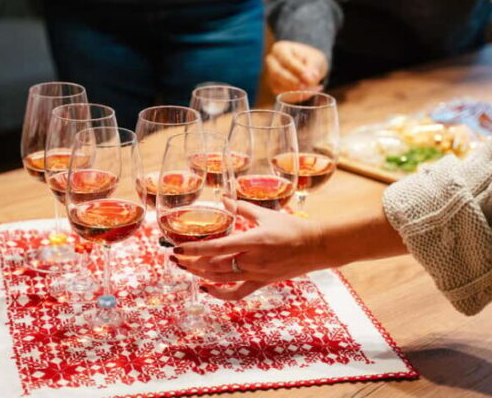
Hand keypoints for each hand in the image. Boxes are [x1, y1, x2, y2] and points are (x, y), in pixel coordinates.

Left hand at [173, 201, 327, 299]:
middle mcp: (252, 260)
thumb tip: (223, 198)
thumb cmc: (292, 228)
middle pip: (214, 266)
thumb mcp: (265, 215)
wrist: (316, 247)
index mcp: (252, 240)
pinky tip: (207, 289)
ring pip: (222, 279)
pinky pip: (238, 292)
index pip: (217, 247)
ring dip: (201, 275)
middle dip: (192, 263)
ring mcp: (257, 273)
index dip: (195, 250)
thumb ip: (241, 208)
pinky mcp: (262, 282)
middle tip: (175, 258)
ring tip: (185, 268)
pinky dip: (220, 293)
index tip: (177, 249)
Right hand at [265, 41, 328, 94]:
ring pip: (279, 87)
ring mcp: (271, 75)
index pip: (286, 60)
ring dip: (297, 92)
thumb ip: (312, 69)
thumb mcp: (315, 59)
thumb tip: (309, 80)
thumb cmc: (310, 58)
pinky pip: (282, 95)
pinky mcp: (274, 87)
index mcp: (280, 49)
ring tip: (314, 89)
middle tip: (309, 87)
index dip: (298, 70)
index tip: (310, 78)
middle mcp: (272, 62)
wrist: (307, 65)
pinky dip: (297, 97)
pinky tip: (309, 93)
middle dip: (294, 83)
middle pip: (278, 74)